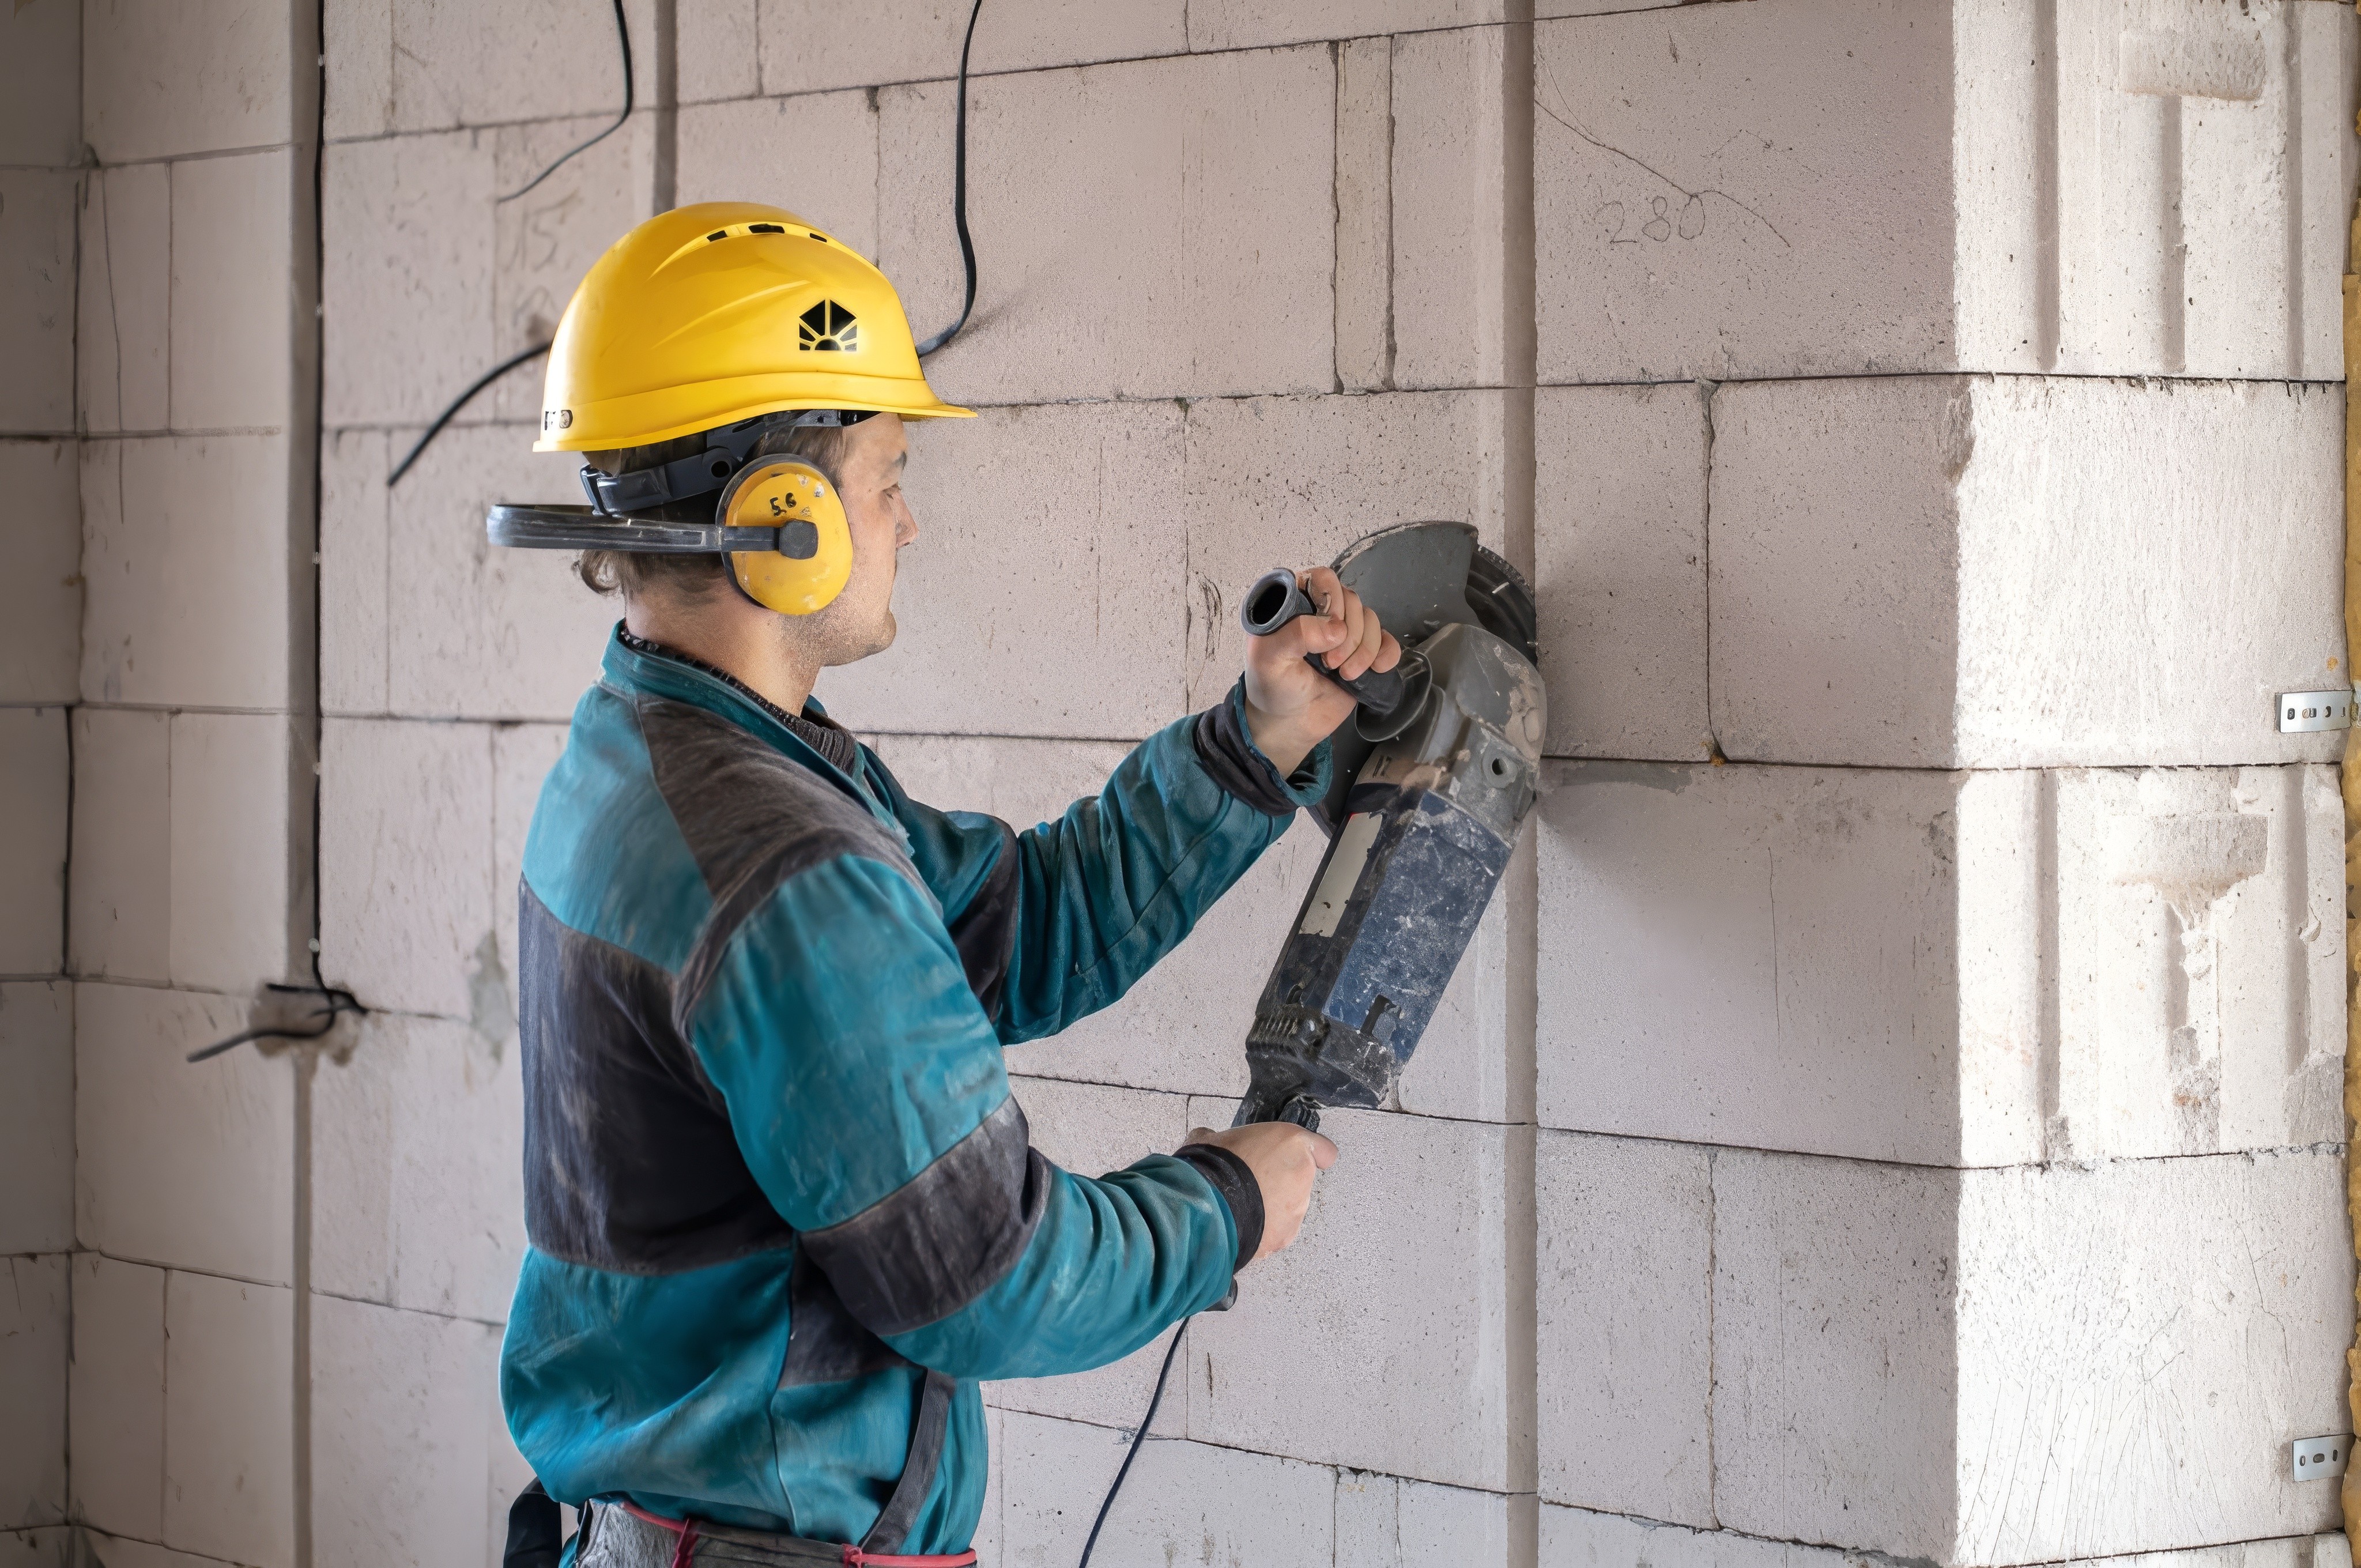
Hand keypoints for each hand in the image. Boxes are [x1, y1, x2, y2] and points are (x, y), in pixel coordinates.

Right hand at [1184, 1121, 1338, 1260]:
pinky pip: (1278, 1230)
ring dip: (1271, 1206)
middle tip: (1251, 1180)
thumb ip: (1225, 1138)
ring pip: (1290, 1207)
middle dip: (1280, 1181)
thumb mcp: (1211, 1138)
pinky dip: (1264, 1228)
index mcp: (1293, 1144)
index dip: (1310, 1154)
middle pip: (1300, 1180)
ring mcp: (1296, 1210)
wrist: (1206, 1207)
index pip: (1324, 1151)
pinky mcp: (1284, 1236)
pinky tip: (1240, 1222)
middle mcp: (1302, 1177)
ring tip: (1242, 1204)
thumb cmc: (1213, 1169)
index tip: (1295, 1157)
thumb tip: (1210, 1139)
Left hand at [1241, 566, 1401, 776]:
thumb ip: (1296, 635)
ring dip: (1364, 649)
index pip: (1322, 578)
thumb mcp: (1270, 659)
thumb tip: (1337, 628)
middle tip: (1329, 663)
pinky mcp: (1364, 652)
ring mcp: (1345, 631)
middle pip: (1352, 600)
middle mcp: (1321, 611)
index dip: (1331, 600)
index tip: (1329, 631)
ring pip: (1371, 620)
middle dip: (1348, 634)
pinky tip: (1374, 670)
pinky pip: (1387, 641)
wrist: (1290, 724)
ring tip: (1345, 674)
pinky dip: (1385, 655)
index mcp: (1293, 602)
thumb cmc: (1272, 687)